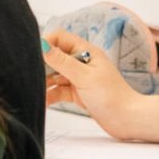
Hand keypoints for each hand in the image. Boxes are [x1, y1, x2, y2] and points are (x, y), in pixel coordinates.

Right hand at [43, 29, 158, 142]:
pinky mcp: (77, 93)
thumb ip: (61, 61)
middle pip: (54, 57)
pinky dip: (49, 95)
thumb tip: (41, 45)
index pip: (59, 38)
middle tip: (29, 74)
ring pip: (54, 75)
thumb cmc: (113, 96)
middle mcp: (82, 62)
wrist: (129, 121)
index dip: (45, 43)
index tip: (32, 54)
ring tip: (32, 89)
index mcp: (86, 52)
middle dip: (42, 65)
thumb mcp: (84, 76)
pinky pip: (58, 90)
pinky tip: (42, 101)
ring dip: (44, 82)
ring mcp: (79, 78)